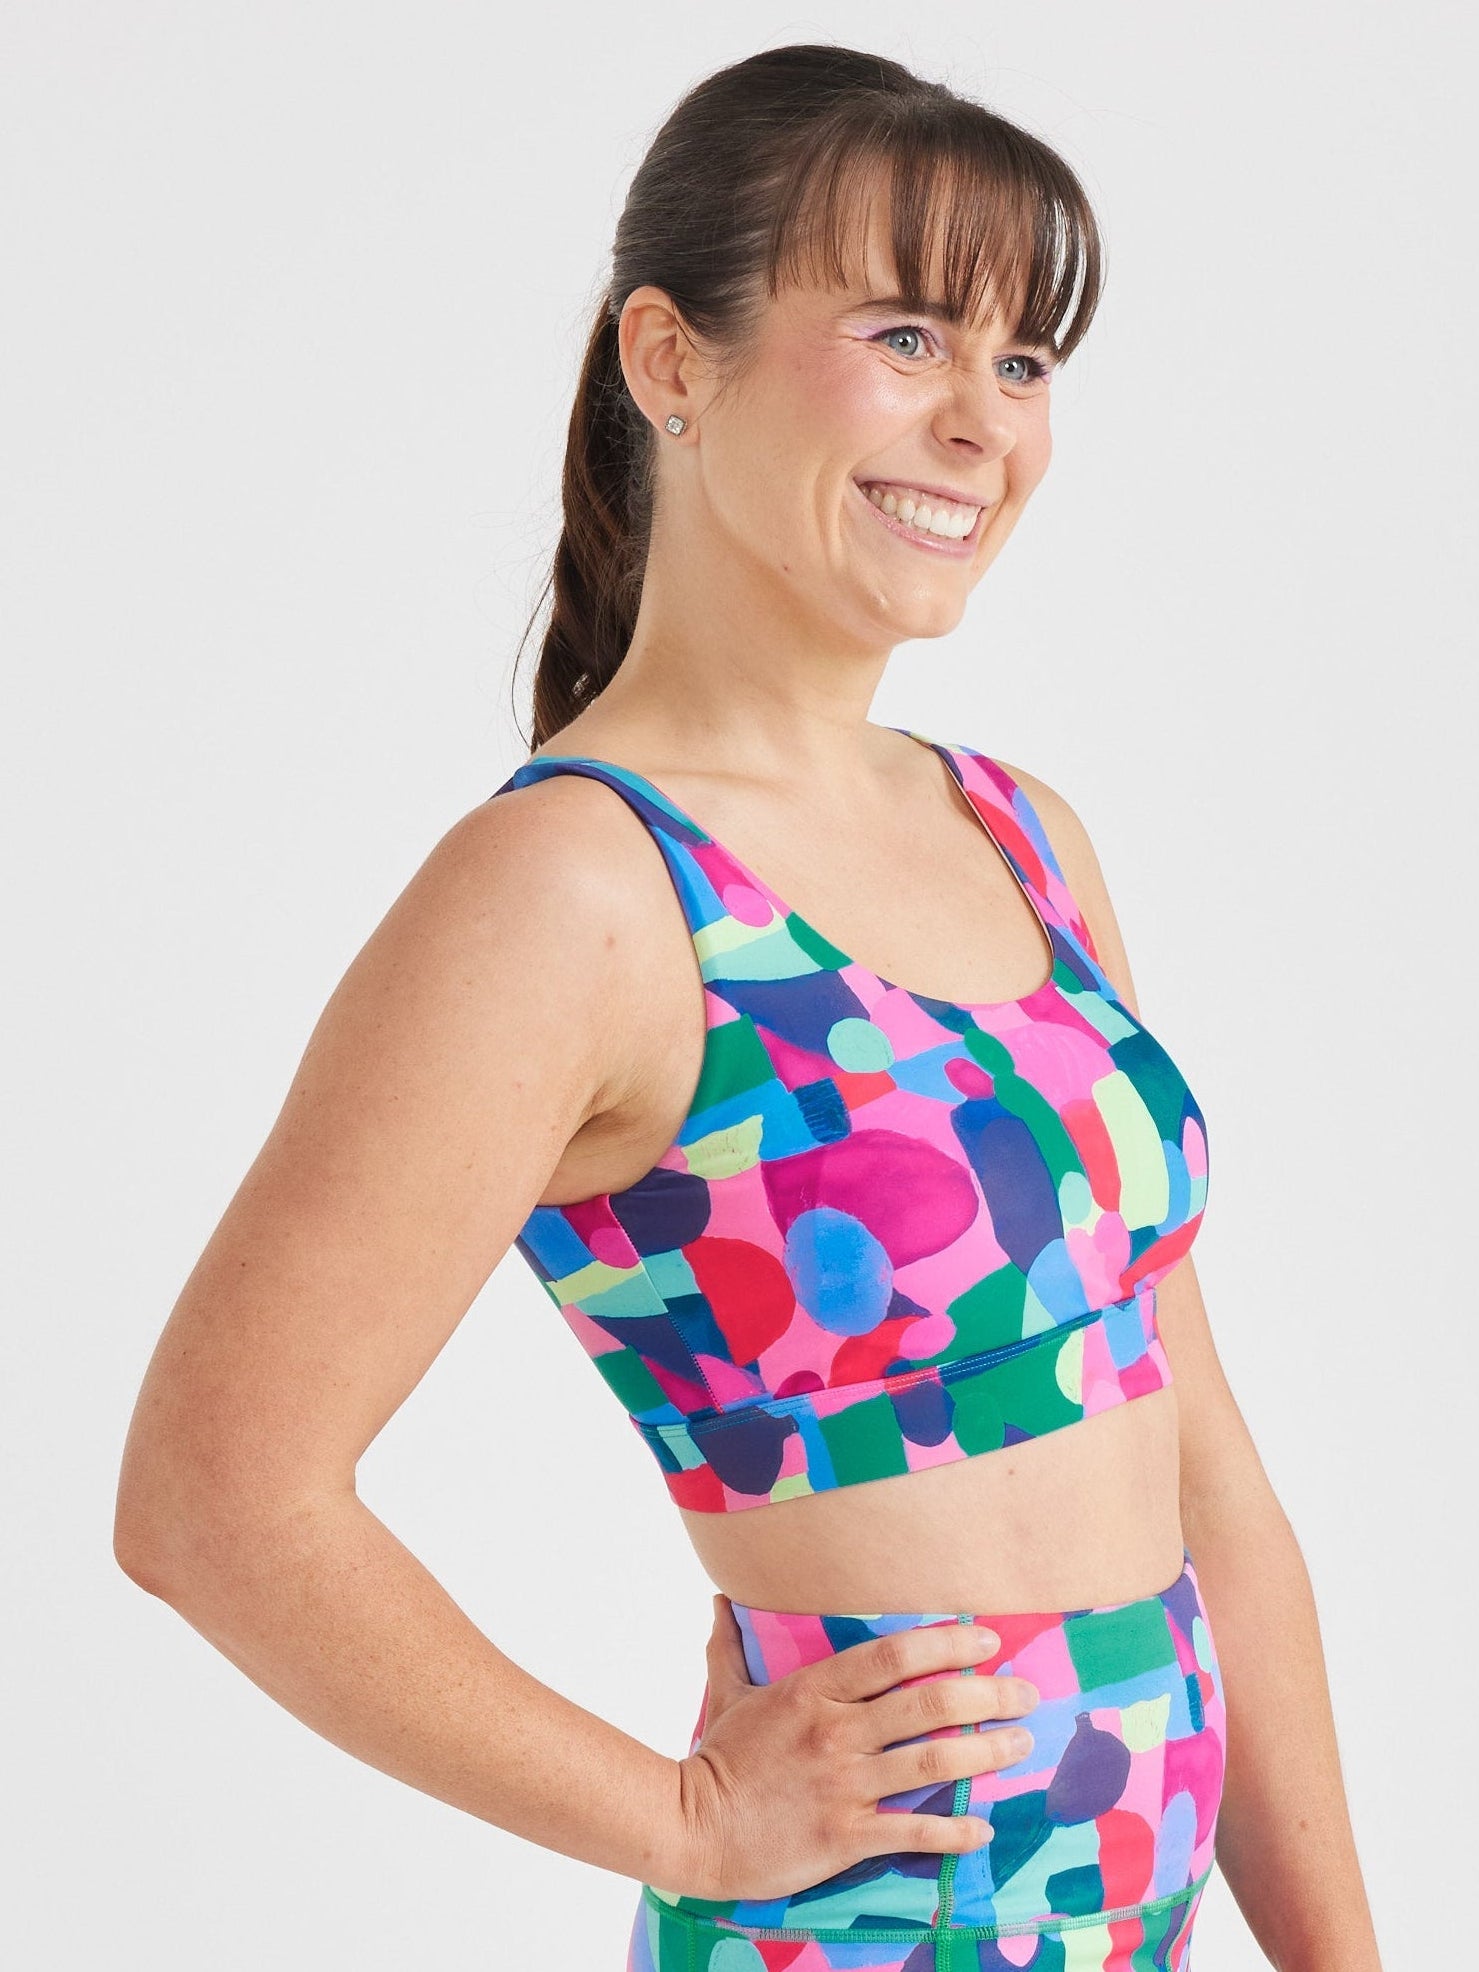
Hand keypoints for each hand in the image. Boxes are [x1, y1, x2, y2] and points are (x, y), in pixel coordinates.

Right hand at [667, 1592, 1038, 1903]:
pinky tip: (984, 1828)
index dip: (946, 1643)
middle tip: (1026, 1694)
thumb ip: (732, 1644)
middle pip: (928, 1704)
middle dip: (988, 1696)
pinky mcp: (845, 1836)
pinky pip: (913, 1832)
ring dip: (986, 1753)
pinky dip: (954, 1831)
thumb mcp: (725, 1691)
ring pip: (932, 1763)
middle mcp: (836, 1732)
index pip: (893, 1656)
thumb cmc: (716, 1757)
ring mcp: (843, 1786)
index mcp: (812, 1690)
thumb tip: (721, 1599)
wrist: (692, 1829)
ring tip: (1021, 1745)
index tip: (987, 1640)